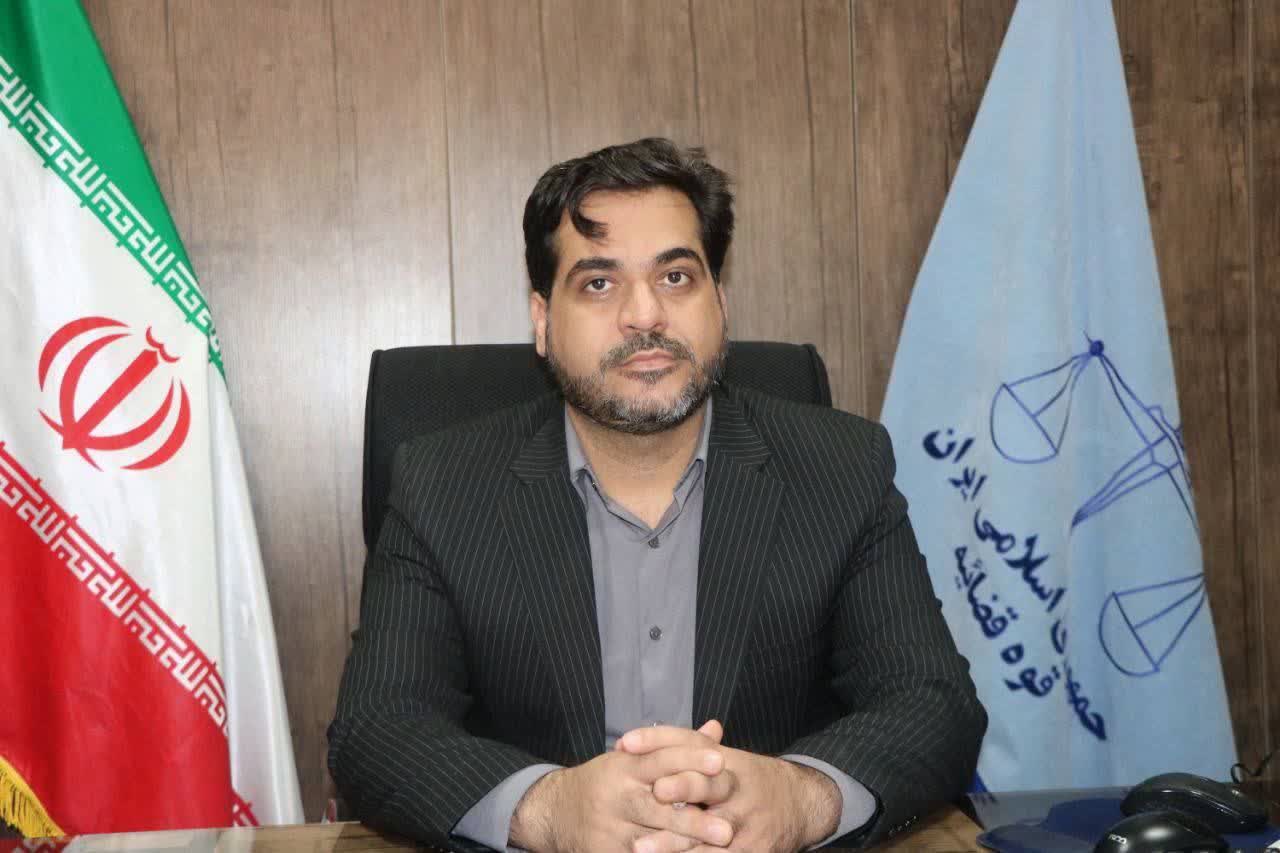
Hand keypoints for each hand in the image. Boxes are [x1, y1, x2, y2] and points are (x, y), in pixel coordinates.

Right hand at [509, 721, 733, 852]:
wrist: (555, 811)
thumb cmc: (606, 782)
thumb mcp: (634, 757)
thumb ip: (677, 747)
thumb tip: (716, 728)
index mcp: (624, 766)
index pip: (659, 758)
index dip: (688, 758)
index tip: (719, 760)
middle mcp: (616, 795)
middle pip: (658, 807)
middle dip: (692, 819)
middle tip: (726, 828)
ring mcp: (609, 827)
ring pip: (651, 839)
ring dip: (682, 846)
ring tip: (714, 851)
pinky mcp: (604, 851)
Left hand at [619, 726, 839, 852]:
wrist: (802, 804)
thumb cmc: (749, 780)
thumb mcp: (722, 758)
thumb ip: (679, 749)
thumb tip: (627, 743)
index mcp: (726, 761)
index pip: (689, 744)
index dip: (658, 741)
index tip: (626, 744)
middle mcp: (737, 790)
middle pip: (707, 785)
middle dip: (682, 788)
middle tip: (654, 793)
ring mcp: (746, 824)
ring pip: (707, 834)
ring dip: (673, 844)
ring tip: (640, 847)